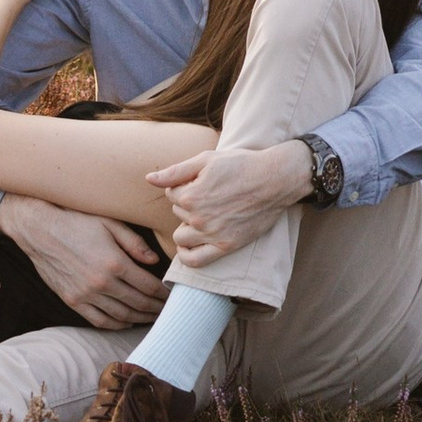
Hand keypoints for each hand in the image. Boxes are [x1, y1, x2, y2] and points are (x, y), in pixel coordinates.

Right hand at [0, 190, 169, 329]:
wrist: (39, 230)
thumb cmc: (76, 221)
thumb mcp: (109, 223)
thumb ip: (134, 243)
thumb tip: (155, 261)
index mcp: (114, 263)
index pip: (148, 286)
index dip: (164, 294)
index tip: (173, 296)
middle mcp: (101, 283)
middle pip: (138, 304)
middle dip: (156, 309)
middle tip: (169, 310)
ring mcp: (86, 295)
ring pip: (122, 316)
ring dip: (140, 319)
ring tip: (152, 317)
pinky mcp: (73, 301)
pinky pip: (100, 321)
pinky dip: (117, 324)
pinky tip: (127, 321)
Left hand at [148, 137, 311, 265]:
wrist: (273, 180)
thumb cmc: (240, 165)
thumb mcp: (206, 160)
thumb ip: (175, 171)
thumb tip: (148, 178)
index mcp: (190, 195)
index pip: (170, 193)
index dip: (183, 185)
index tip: (200, 181)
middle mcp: (198, 218)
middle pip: (177, 212)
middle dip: (186, 203)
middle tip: (209, 194)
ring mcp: (212, 235)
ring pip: (181, 236)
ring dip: (186, 226)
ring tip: (203, 215)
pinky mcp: (225, 247)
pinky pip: (195, 261)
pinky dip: (186, 256)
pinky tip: (188, 246)